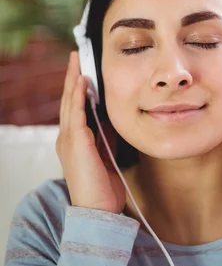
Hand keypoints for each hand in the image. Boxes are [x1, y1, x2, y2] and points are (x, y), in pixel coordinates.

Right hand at [56, 51, 125, 213]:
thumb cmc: (103, 186)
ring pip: (70, 102)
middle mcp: (67, 137)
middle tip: (75, 56)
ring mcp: (69, 139)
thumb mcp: (106, 153)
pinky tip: (82, 81)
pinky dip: (79, 95)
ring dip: (73, 79)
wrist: (98, 209)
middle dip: (72, 76)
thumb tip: (111, 118)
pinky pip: (76, 112)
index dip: (77, 87)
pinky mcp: (76, 142)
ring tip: (76, 61)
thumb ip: (106, 135)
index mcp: (74, 140)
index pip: (75, 107)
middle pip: (69, 100)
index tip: (82, 69)